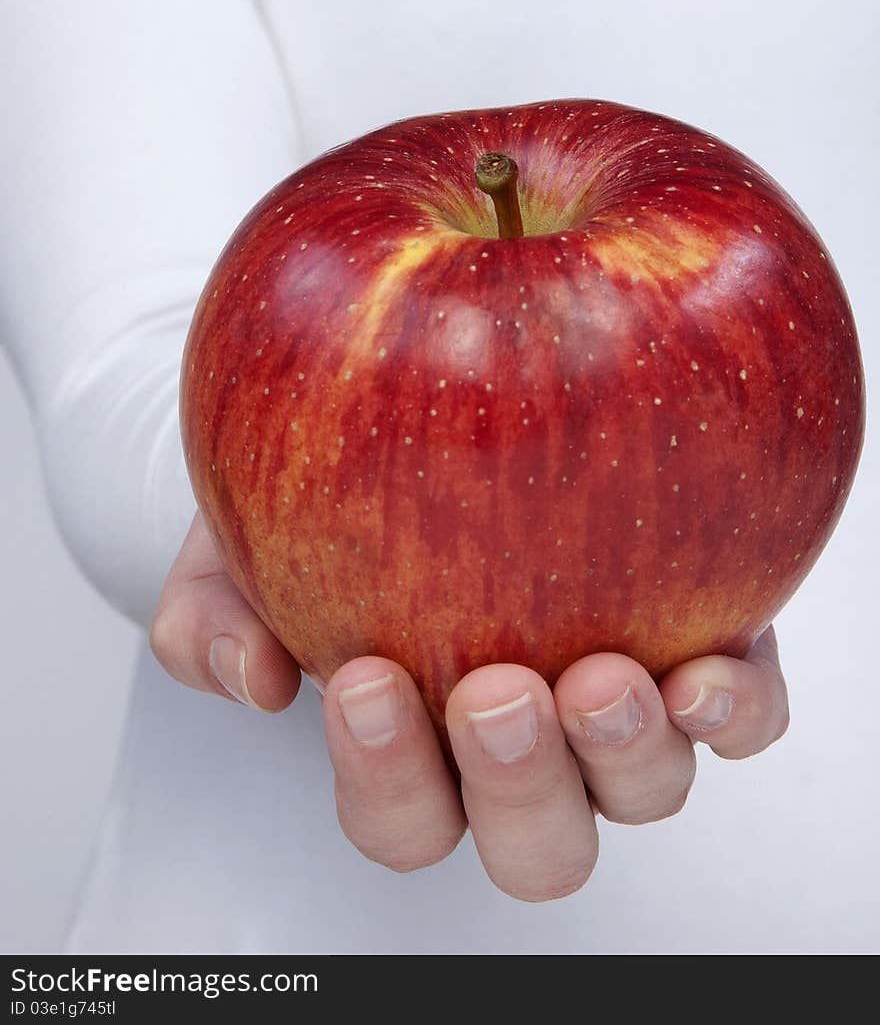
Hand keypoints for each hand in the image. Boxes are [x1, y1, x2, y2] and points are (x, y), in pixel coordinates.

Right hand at [151, 511, 789, 901]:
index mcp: (422, 755)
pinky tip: (705, 664)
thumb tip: (247, 679)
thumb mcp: (233, 548)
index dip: (385, 778)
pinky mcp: (694, 641)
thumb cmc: (312, 501)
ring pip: (644, 794)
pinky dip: (734, 710)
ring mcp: (615, 709)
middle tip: (489, 695)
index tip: (358, 679)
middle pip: (538, 843)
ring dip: (627, 755)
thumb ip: (211, 618)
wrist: (402, 416)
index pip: (404, 818)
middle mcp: (529, 752)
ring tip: (601, 678)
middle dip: (516, 786)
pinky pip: (742, 714)